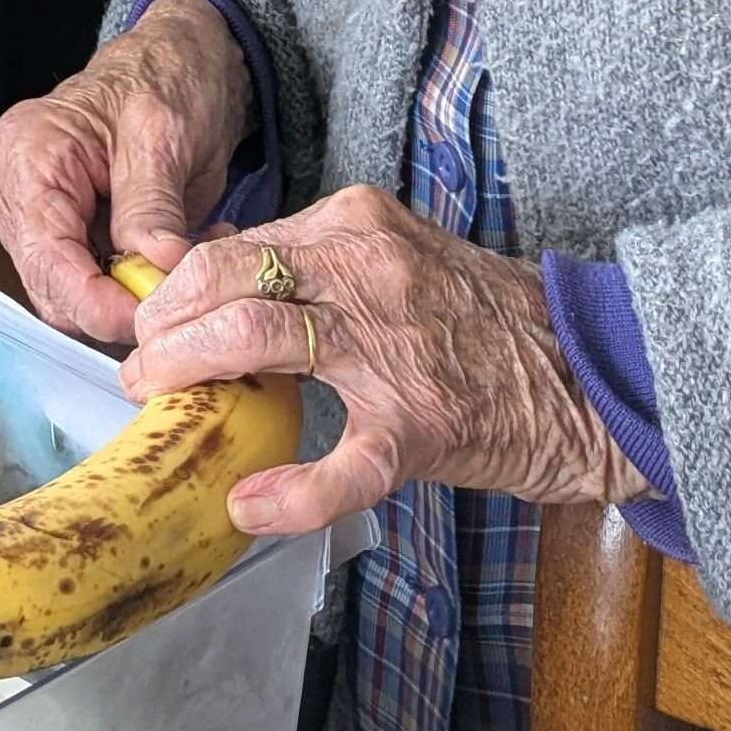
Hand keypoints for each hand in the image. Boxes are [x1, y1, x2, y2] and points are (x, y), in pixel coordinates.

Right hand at [0, 0, 253, 345]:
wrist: (180, 63)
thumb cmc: (163, 77)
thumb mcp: (164, 132)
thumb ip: (151, 204)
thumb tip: (154, 267)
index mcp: (28, 155)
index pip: (47, 258)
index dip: (96, 301)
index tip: (151, 315)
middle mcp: (18, 190)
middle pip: (54, 287)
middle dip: (119, 300)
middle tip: (183, 288)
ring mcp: (38, 215)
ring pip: (75, 295)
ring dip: (134, 292)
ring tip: (188, 256)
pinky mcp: (66, 233)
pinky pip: (95, 282)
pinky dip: (137, 281)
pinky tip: (176, 253)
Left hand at [122, 184, 644, 533]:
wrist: (592, 371)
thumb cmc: (486, 320)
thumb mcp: (395, 255)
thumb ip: (315, 260)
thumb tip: (216, 271)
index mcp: (357, 225)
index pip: (235, 244)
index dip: (177, 287)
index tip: (150, 319)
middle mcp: (367, 272)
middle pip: (227, 280)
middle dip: (164, 326)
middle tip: (139, 365)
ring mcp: (392, 349)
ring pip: (257, 339)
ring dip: (189, 371)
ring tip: (159, 401)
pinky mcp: (419, 425)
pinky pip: (337, 464)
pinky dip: (286, 492)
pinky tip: (249, 505)